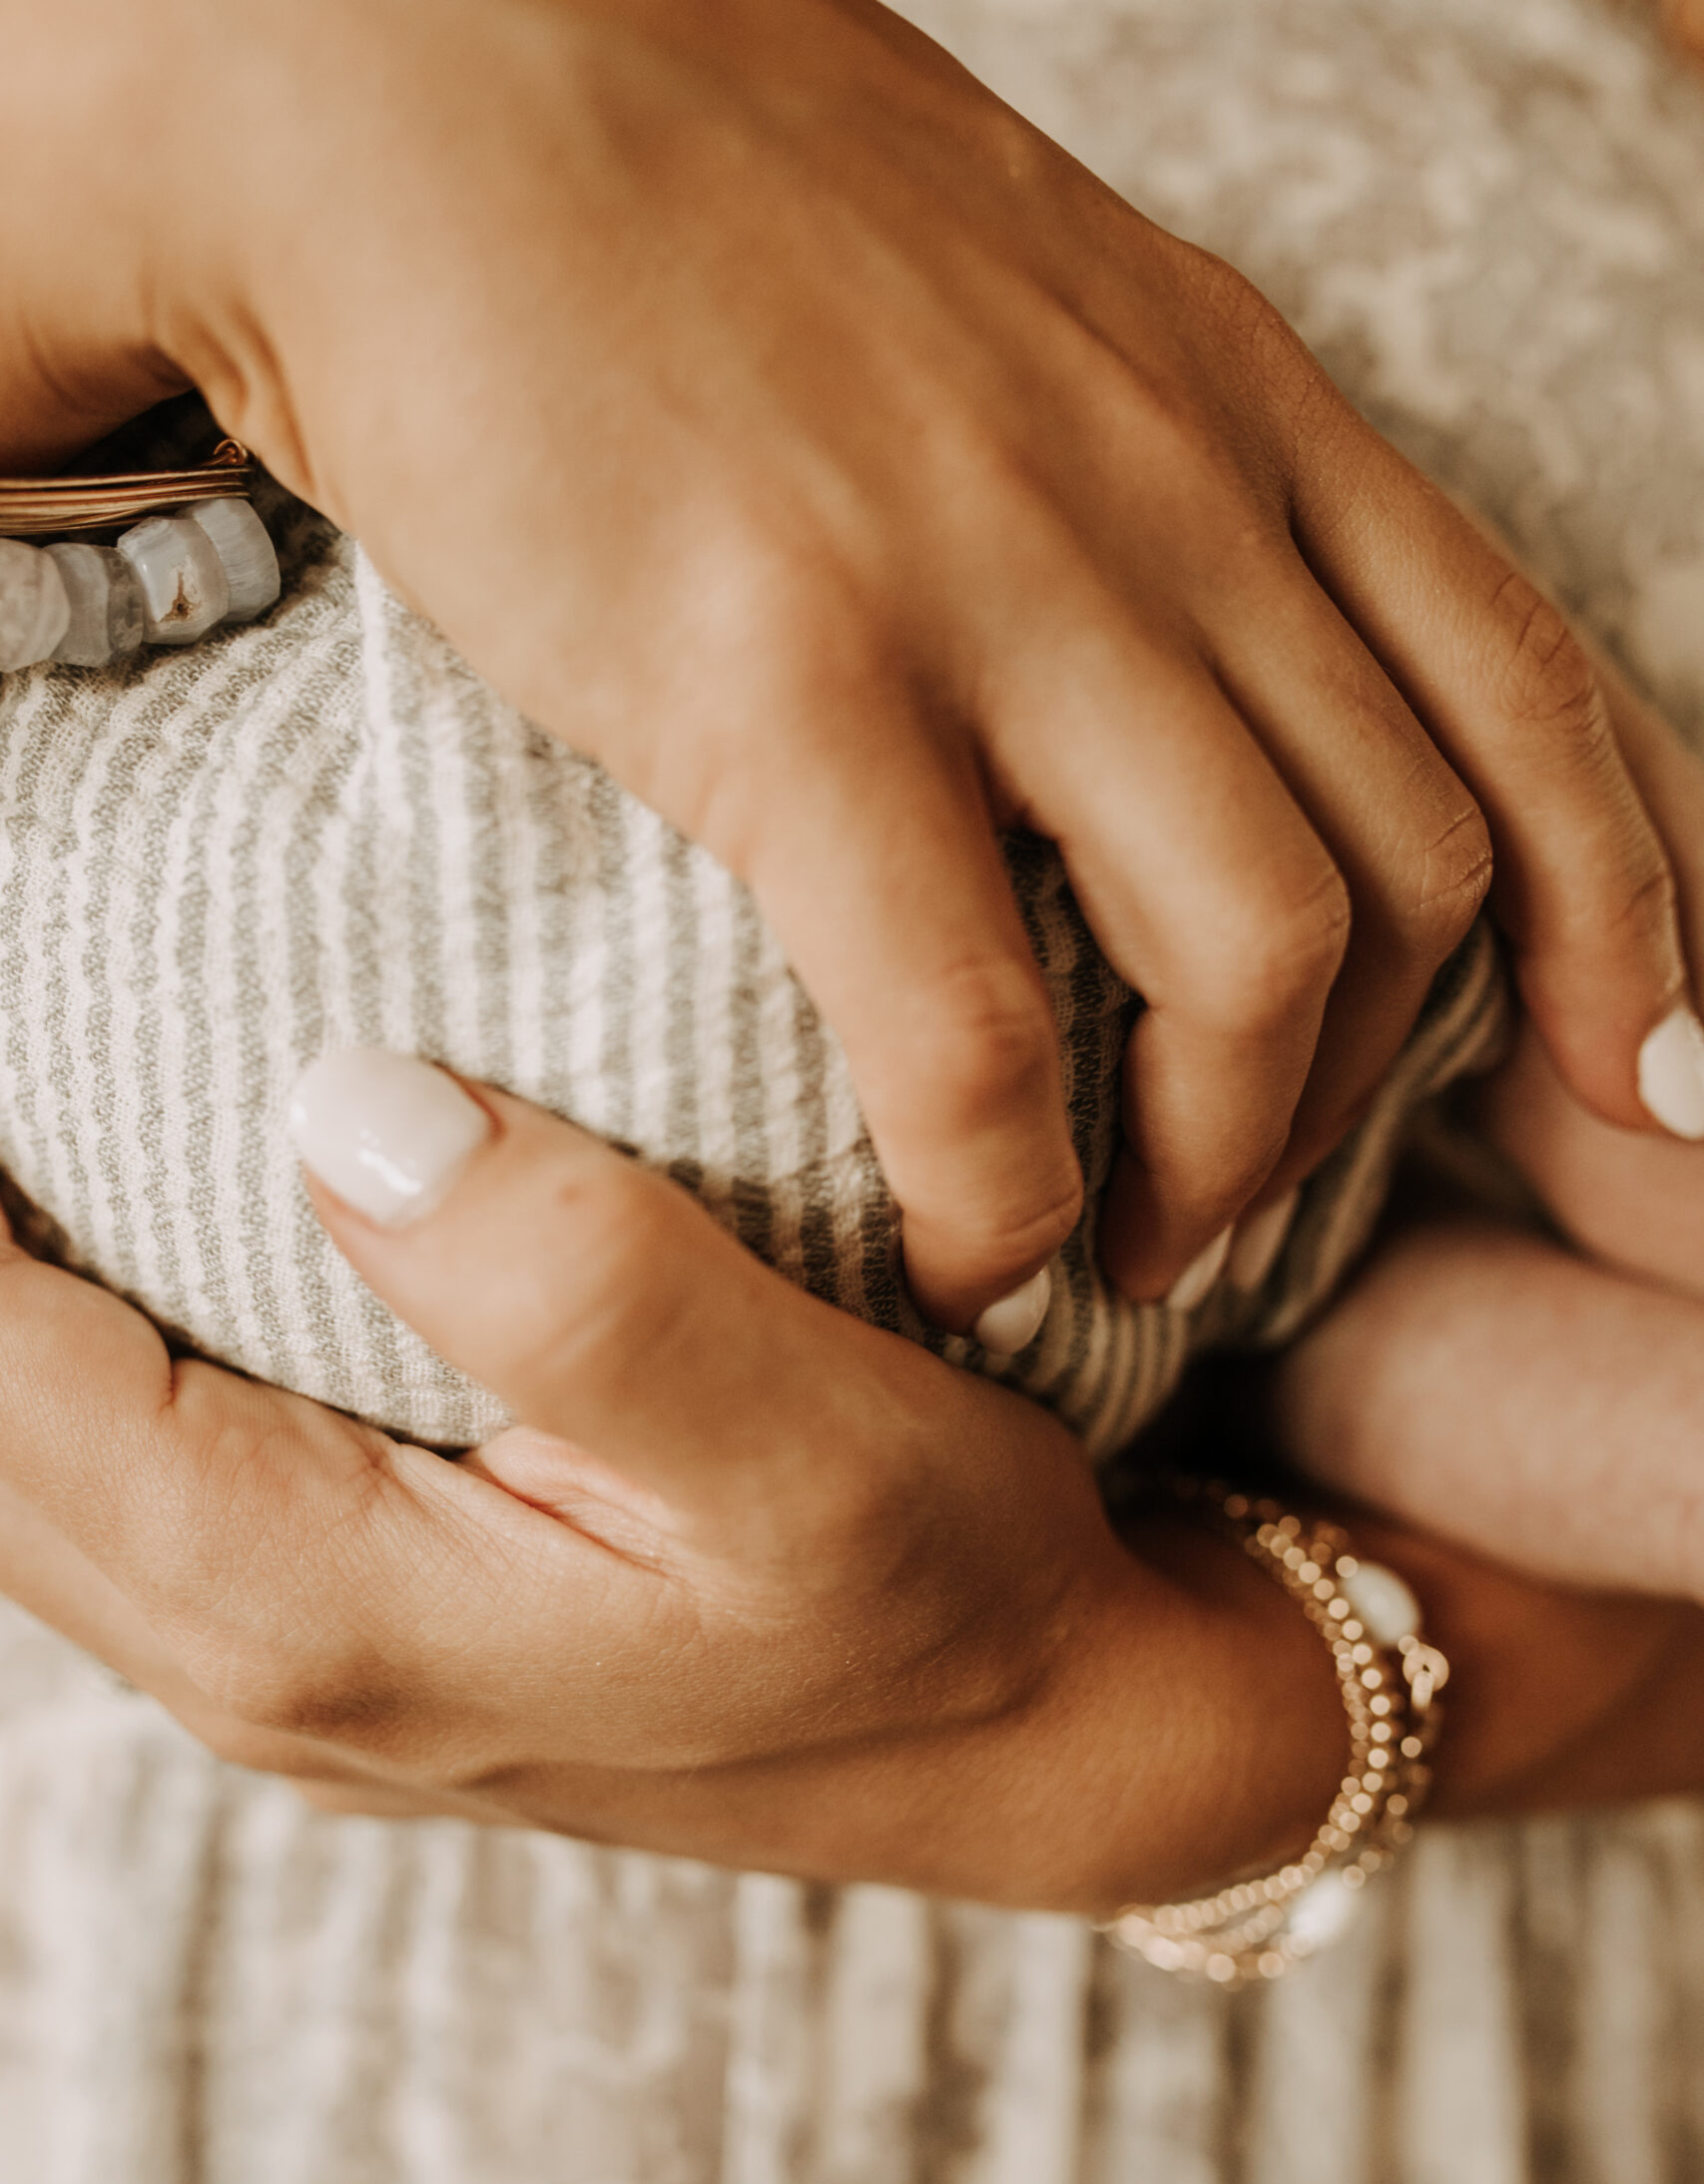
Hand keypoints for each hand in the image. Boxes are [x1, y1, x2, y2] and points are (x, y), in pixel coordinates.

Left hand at [2, 1055, 1701, 1904]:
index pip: (4, 1382)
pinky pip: (117, 1488)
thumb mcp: (823, 1450)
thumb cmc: (952, 1593)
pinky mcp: (348, 1635)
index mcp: (328, 1611)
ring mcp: (296, 1669)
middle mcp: (266, 1666)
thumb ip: (591, 1293)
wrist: (1038, 1745)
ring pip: (29, 1472)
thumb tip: (344, 1103)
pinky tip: (97, 1233)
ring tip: (3, 1109)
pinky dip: (63, 1361)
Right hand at [6, 0, 1700, 1340]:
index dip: (1624, 919)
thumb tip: (1166, 661)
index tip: (1617, 1081)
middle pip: (1426, 865)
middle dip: (1370, 1102)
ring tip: (1125, 1255)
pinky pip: (977, 1027)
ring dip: (1227, 1166)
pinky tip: (959, 1247)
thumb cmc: (687, 201)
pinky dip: (1001, 1189)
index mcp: (1235, 401)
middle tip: (1241, 1205)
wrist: (412, 62)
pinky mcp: (793, 676)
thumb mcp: (1020, 303)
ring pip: (1265, 959)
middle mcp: (1173, 488)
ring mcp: (1000, 578)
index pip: (1532, 689)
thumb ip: (1137, 469)